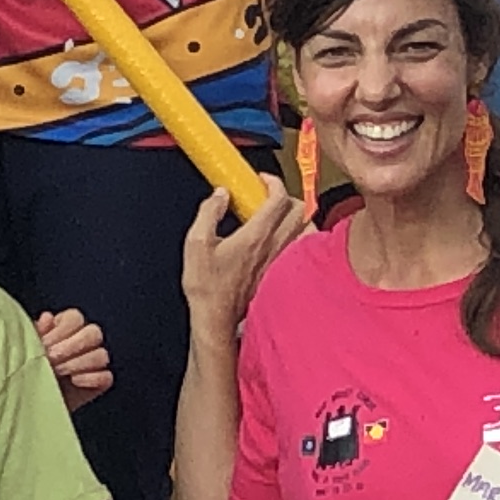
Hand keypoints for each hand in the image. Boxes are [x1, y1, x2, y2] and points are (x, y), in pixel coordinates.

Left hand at [35, 306, 112, 410]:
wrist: (29, 403)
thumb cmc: (26, 374)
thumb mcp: (25, 350)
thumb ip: (36, 332)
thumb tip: (47, 319)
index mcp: (65, 329)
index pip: (75, 318)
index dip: (62, 330)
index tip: (46, 345)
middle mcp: (83, 343)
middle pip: (93, 333)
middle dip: (72, 346)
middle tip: (53, 359)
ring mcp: (93, 363)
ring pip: (101, 355)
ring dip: (79, 364)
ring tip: (59, 372)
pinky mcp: (99, 382)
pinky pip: (106, 376)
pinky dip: (91, 378)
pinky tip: (74, 381)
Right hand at [181, 189, 306, 343]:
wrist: (216, 319)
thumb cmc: (207, 287)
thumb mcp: (196, 243)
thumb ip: (208, 213)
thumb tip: (220, 195)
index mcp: (255, 236)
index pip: (279, 199)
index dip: (273, 182)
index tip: (261, 180)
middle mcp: (273, 247)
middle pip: (299, 210)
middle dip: (287, 195)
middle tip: (268, 195)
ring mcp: (279, 261)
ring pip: (303, 229)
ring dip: (294, 216)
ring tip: (275, 214)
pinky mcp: (278, 273)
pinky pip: (297, 247)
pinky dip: (293, 236)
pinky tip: (275, 239)